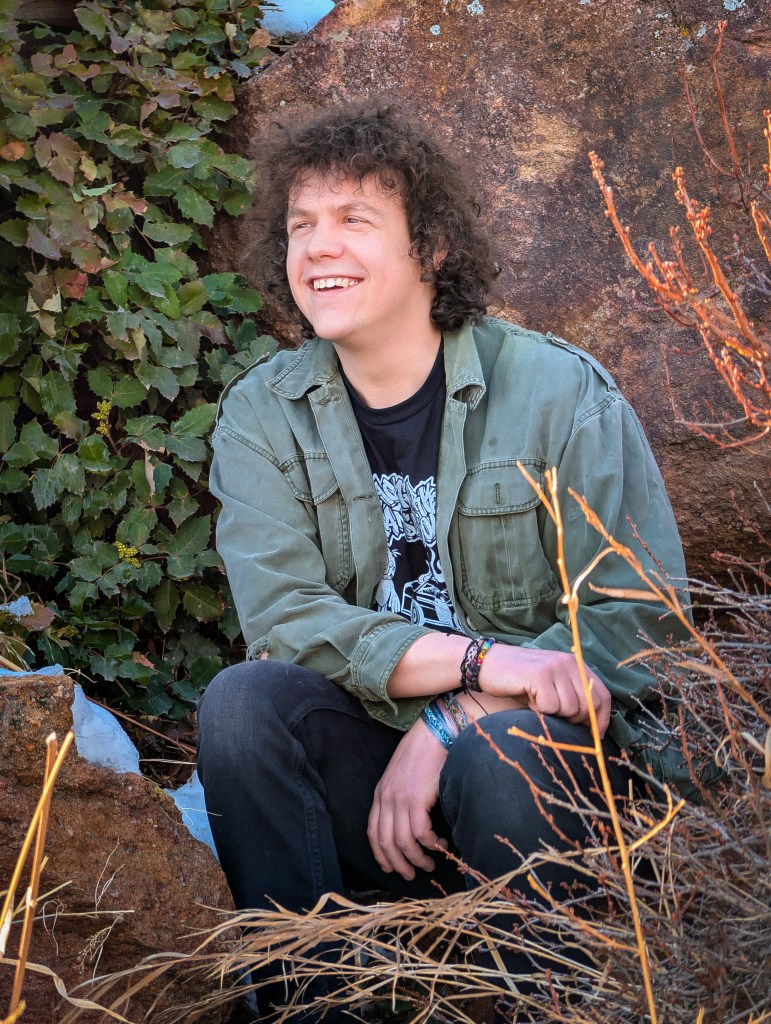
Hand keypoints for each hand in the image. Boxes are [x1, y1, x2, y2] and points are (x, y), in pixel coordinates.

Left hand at [367, 718, 448, 880]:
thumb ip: (399, 798)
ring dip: (416, 859)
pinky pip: (420, 833)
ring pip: (403, 842)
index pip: (373, 833)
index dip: (381, 854)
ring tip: (429, 864)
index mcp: (380, 794)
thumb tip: (409, 825)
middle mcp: (386, 799)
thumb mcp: (402, 777)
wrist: (434, 734)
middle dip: (398, 864)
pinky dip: (429, 844)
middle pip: (385, 843)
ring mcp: (400, 799)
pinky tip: (439, 844)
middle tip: (412, 875)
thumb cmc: (422, 754)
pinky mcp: (416, 799)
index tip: (391, 868)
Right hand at [479, 645, 611, 735]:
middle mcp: (569, 663)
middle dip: (575, 720)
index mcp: (575, 664)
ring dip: (554, 715)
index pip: (602, 695)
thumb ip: (571, 696)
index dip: (601, 719)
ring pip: (569, 709)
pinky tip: (529, 701)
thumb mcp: (550, 685)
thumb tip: (591, 727)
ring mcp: (554, 668)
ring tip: (538, 704)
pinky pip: (550, 707)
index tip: (595, 737)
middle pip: (589, 705)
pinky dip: (539, 711)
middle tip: (555, 717)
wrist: (487, 663)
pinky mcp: (539, 675)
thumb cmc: (519, 680)